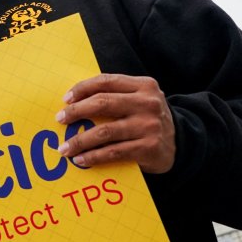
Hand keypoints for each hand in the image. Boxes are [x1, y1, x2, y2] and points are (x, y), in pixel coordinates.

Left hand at [56, 73, 175, 173]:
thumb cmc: (148, 119)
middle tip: (60, 120)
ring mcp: (149, 126)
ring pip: (104, 131)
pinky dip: (93, 156)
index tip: (65, 99)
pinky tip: (81, 159)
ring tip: (64, 148)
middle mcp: (148, 103)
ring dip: (79, 140)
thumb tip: (72, 102)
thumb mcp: (139, 100)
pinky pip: (113, 152)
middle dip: (76, 112)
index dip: (82, 88)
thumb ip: (115, 95)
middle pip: (103, 103)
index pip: (106, 81)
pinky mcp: (149, 148)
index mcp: (143, 85)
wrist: (182, 143)